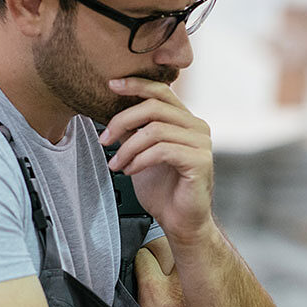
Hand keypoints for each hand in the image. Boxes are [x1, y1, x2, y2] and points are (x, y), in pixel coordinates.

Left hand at [100, 78, 214, 246]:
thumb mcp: (142, 153)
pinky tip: (131, 170)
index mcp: (185, 120)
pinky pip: (162, 150)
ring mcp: (201, 143)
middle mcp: (197, 127)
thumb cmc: (164, 191)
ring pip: (155, 130)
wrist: (180, 221)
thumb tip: (113, 114)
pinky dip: (140, 160)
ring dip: (128, 147)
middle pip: (155, 107)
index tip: (111, 85)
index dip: (136, 85)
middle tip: (105, 139)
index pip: (162, 91)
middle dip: (123, 120)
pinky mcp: (199, 161)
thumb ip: (135, 132)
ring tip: (116, 164)